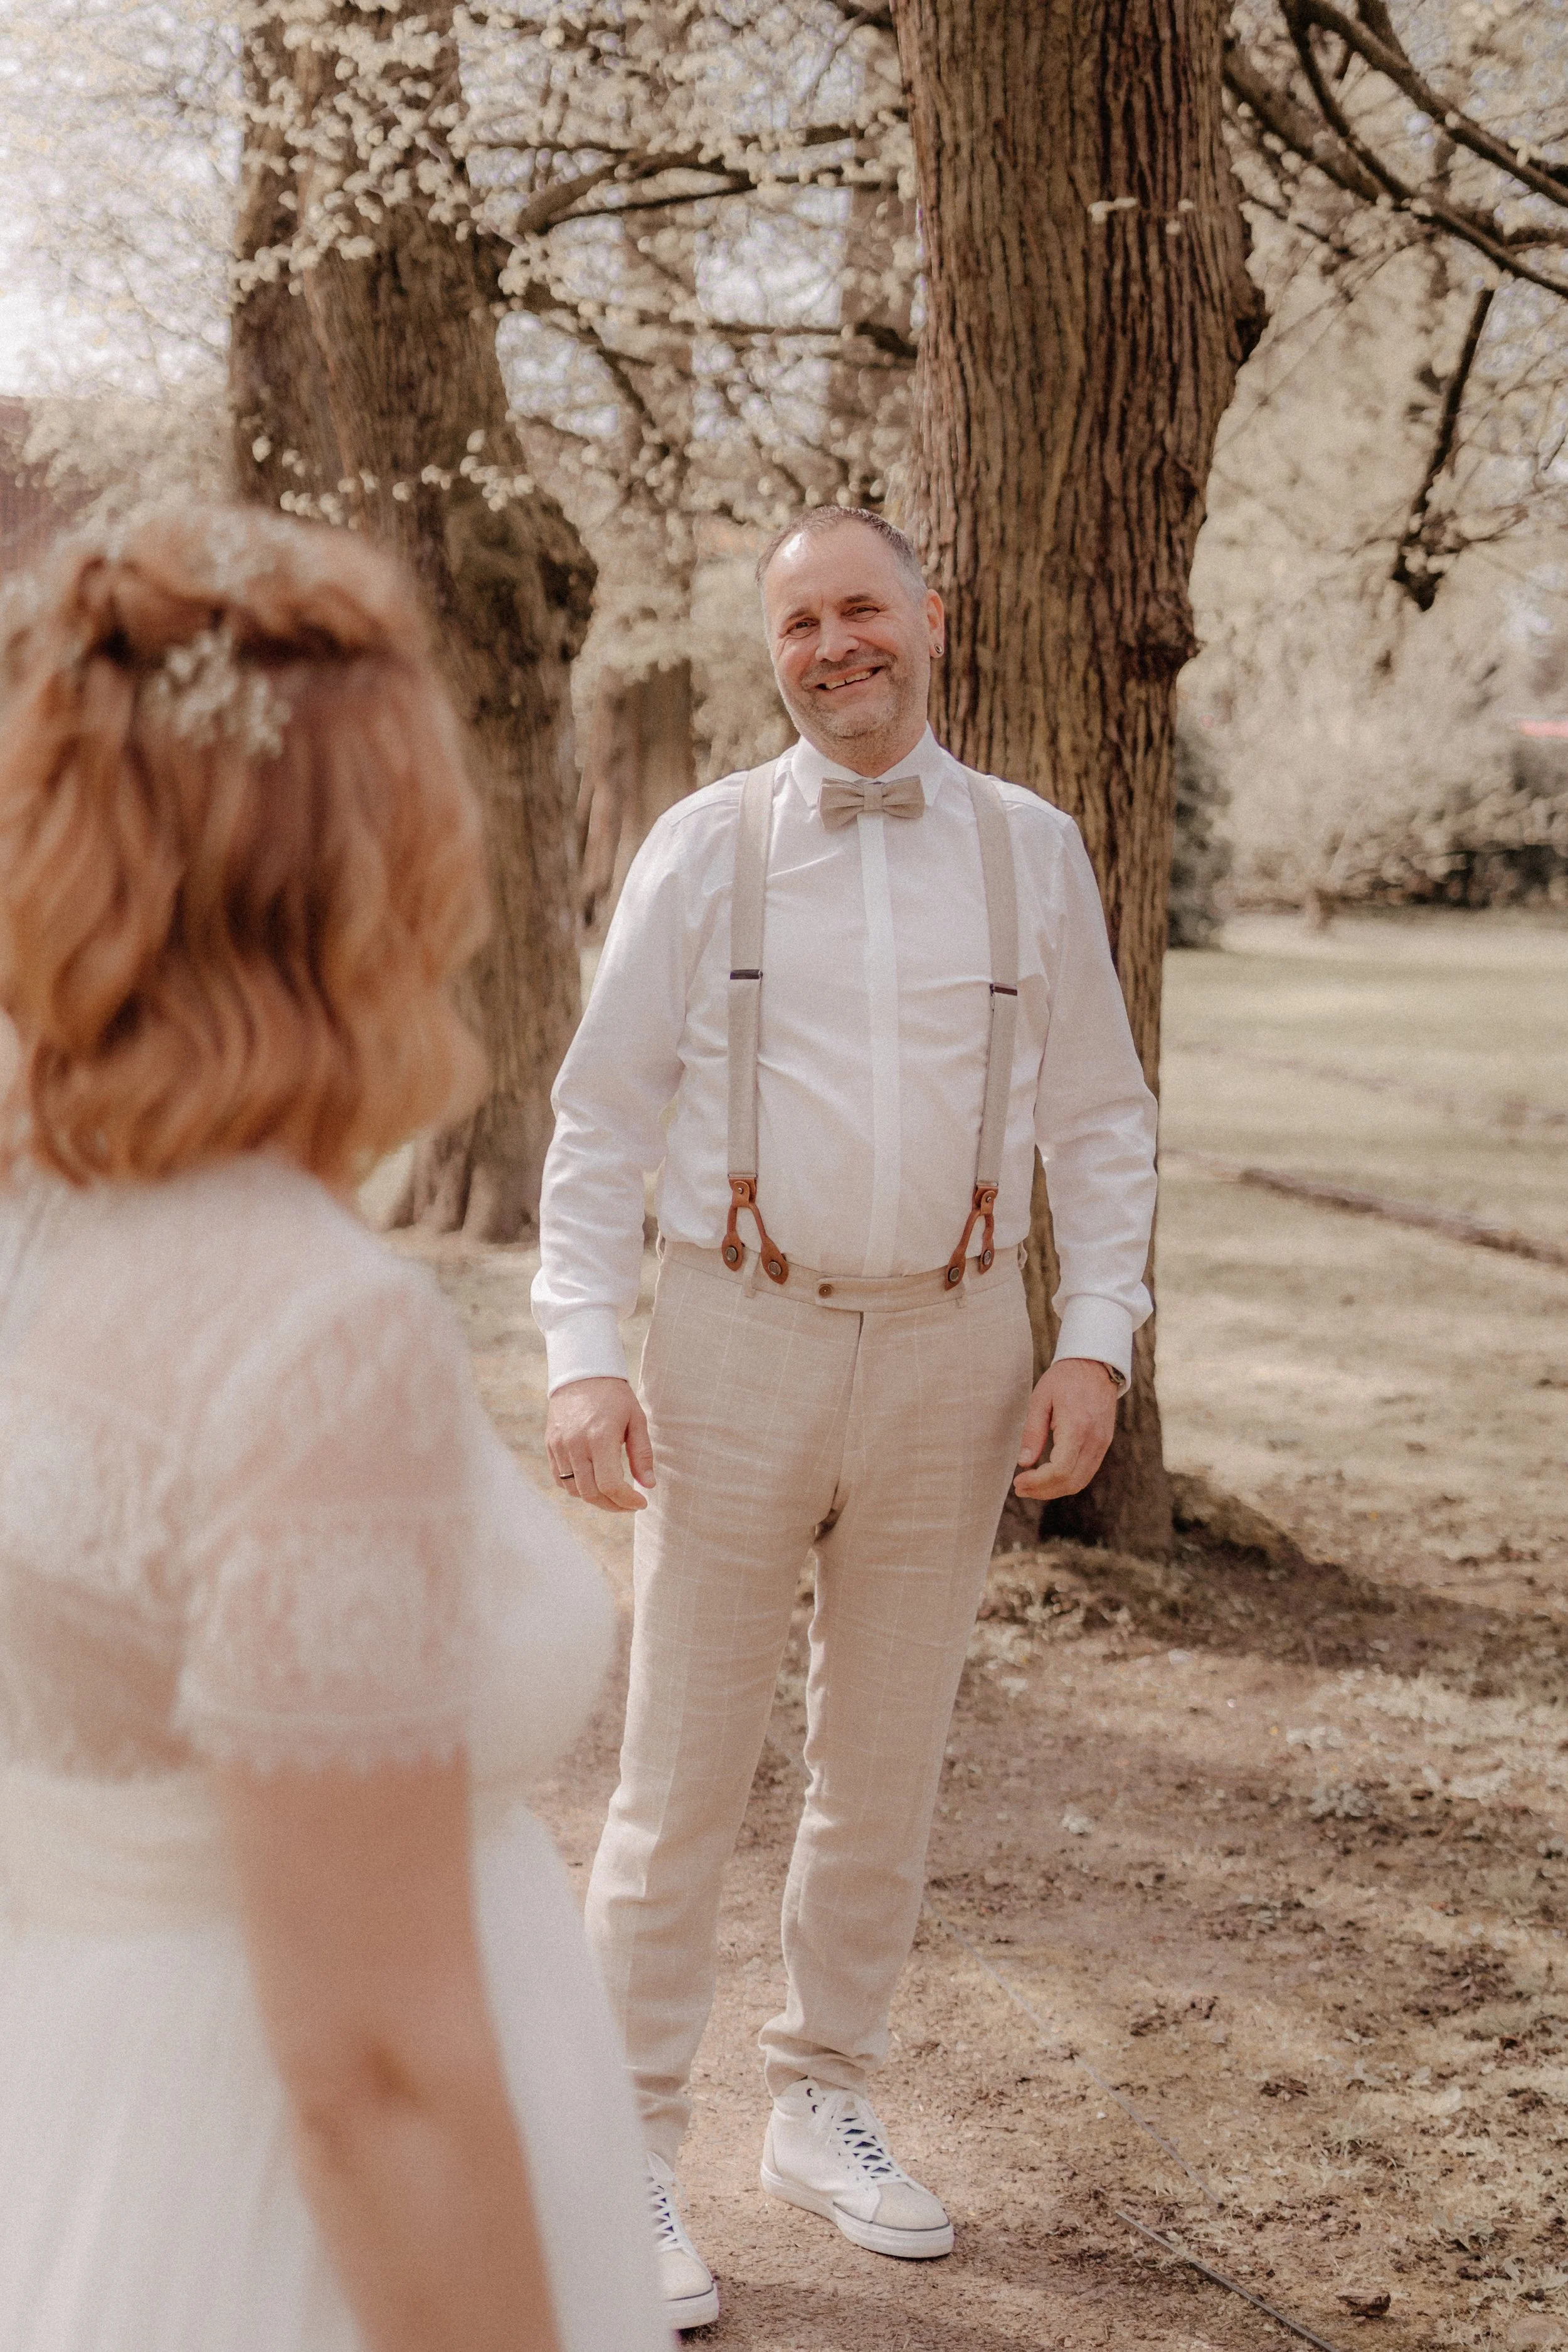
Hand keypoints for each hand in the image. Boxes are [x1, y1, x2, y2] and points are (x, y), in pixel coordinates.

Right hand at [545, 1376, 654, 1512]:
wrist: (582, 1373)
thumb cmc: (614, 1396)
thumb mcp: (636, 1420)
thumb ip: (642, 1454)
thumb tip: (648, 1485)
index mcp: (601, 1438)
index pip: (610, 1485)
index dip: (626, 1501)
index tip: (641, 1503)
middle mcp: (576, 1444)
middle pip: (591, 1493)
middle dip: (613, 1505)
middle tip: (628, 1504)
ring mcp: (560, 1446)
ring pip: (574, 1490)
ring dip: (595, 1499)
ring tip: (612, 1494)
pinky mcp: (551, 1445)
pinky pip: (560, 1478)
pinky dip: (576, 1488)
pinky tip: (592, 1482)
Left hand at [1012, 1358, 1119, 1502]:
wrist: (1095, 1364)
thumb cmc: (1064, 1378)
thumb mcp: (1040, 1399)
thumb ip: (1033, 1432)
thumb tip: (1024, 1463)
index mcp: (1077, 1427)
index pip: (1060, 1470)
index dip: (1038, 1482)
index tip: (1018, 1481)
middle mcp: (1094, 1440)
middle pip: (1071, 1482)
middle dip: (1043, 1491)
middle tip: (1020, 1488)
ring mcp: (1102, 1443)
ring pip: (1081, 1481)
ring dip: (1055, 1489)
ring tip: (1032, 1486)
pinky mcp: (1104, 1443)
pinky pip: (1087, 1471)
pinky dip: (1067, 1480)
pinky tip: (1049, 1477)